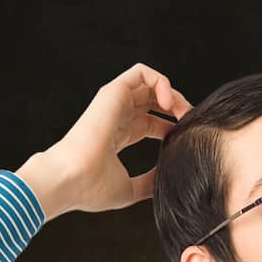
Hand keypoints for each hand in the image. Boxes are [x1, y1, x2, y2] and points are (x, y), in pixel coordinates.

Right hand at [15, 63, 192, 220]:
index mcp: (119, 135)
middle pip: (154, 101)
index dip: (173, 126)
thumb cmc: (91, 188)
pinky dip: (161, 82)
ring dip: (173, 94)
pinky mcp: (113, 92)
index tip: (188, 138)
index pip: (152, 123)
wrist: (70, 181)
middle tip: (191, 122)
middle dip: (178, 107)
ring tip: (183, 112)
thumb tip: (168, 180)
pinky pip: (141, 73)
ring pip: (150, 84)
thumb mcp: (131, 188)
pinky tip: (169, 104)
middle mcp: (117, 116)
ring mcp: (114, 103)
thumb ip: (150, 181)